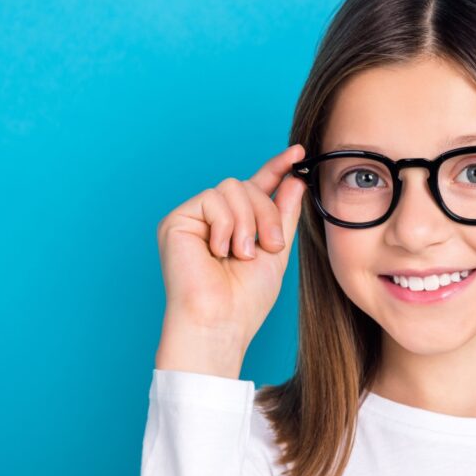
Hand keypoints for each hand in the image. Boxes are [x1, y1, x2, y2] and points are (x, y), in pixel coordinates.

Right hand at [154, 144, 306, 378]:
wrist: (221, 322)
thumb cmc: (245, 299)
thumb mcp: (275, 250)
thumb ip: (283, 213)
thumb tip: (294, 179)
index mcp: (237, 225)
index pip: (258, 187)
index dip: (277, 168)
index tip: (299, 153)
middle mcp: (214, 218)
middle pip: (248, 185)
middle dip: (267, 214)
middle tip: (270, 247)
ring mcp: (194, 218)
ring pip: (232, 187)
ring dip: (248, 222)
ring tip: (241, 255)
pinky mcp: (177, 220)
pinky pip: (213, 199)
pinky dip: (225, 226)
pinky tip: (219, 251)